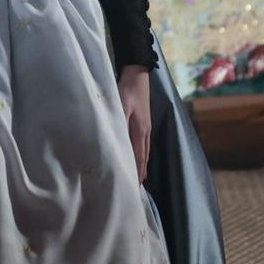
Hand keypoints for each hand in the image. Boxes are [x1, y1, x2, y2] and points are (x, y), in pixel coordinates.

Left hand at [117, 65, 152, 180]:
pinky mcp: (143, 121)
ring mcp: (146, 126)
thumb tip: (118, 143)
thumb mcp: (120, 105)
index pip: (138, 157)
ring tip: (140, 178)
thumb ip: (119, 123)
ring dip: (142, 165)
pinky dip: (142, 155)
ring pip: (144, 151)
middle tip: (137, 188)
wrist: (138, 74)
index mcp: (139, 131)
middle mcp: (145, 132)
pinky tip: (140, 156)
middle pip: (143, 157)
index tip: (134, 186)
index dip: (136, 172)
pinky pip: (143, 144)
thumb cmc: (127, 89)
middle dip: (140, 173)